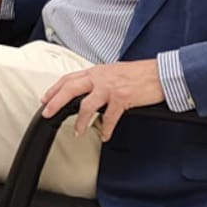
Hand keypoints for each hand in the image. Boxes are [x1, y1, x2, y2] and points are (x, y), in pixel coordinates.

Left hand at [40, 59, 164, 141]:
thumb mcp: (114, 72)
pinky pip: (109, 117)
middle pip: (70, 88)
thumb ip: (99, 80)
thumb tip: (87, 92)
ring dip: (80, 121)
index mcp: (97, 71)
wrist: (161, 73)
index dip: (55, 89)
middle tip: (48, 113)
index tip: (45, 98)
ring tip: (77, 132)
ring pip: (86, 105)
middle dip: (56, 102)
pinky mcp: (122, 98)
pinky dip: (106, 128)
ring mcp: (110, 87)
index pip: (69, 78)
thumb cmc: (140, 74)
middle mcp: (100, 77)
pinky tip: (105, 135)